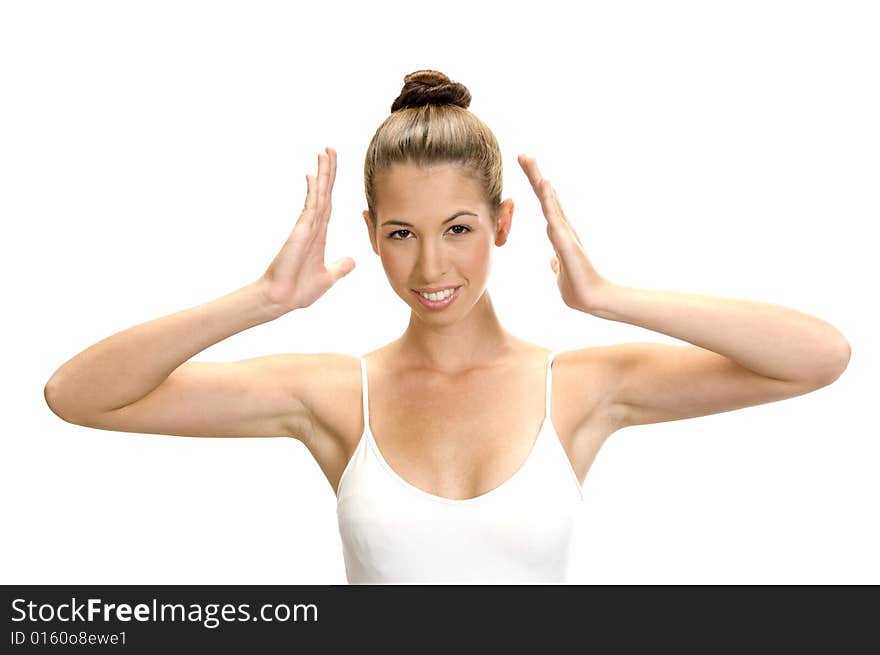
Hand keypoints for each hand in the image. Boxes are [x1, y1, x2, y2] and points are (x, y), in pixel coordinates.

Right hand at [259, 147, 354, 311]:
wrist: (283, 300)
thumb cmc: (299, 290)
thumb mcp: (328, 278)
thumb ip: (340, 268)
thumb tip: (353, 261)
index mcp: (319, 234)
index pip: (328, 203)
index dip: (331, 184)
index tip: (332, 165)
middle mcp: (313, 226)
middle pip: (323, 192)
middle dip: (327, 170)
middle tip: (329, 148)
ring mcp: (306, 228)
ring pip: (318, 195)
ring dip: (322, 174)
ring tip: (325, 152)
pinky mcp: (301, 232)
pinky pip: (310, 208)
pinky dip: (313, 192)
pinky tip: (314, 176)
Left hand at [518, 153, 610, 312]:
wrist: (592, 300)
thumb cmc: (578, 289)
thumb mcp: (560, 275)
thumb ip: (557, 266)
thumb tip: (553, 262)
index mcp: (560, 235)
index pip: (546, 206)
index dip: (538, 189)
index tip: (531, 170)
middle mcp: (563, 228)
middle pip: (546, 197)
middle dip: (535, 175)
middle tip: (524, 155)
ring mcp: (564, 232)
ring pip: (549, 201)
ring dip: (538, 180)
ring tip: (529, 160)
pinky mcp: (565, 239)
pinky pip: (554, 215)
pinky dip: (548, 198)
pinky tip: (543, 183)